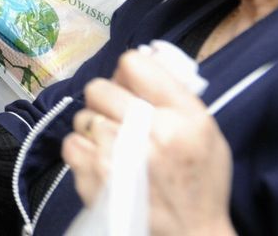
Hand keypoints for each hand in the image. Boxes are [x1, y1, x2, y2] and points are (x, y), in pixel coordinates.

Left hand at [61, 51, 234, 235]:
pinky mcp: (94, 177)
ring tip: (118, 148)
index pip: (132, 64)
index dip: (128, 74)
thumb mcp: (206, 131)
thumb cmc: (199, 181)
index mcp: (183, 116)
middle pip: (98, 88)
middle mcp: (149, 132)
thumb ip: (174, 94)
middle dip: (107, 101)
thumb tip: (138, 59)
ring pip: (83, 117)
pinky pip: (71, 143)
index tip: (132, 89)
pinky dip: (83, 151)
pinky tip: (105, 163)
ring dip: (96, 129)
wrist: (190, 234)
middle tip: (122, 120)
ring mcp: (117, 156)